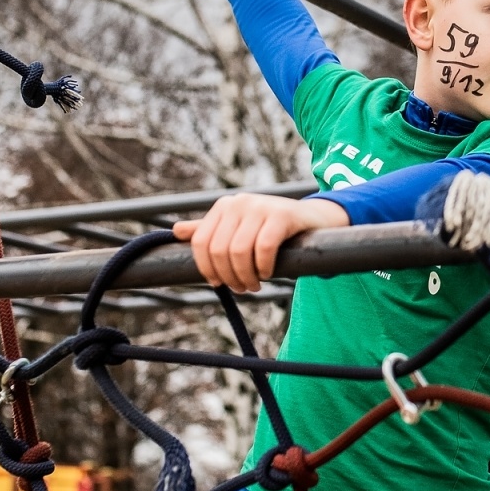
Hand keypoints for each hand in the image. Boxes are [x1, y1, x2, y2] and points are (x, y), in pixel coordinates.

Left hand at [172, 195, 349, 291]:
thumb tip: (176, 231)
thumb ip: (209, 230)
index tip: (219, 283)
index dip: (206, 268)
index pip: (201, 242)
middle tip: (243, 288)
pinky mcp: (282, 215)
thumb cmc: (272, 229)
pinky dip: (263, 267)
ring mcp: (260, 206)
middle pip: (219, 250)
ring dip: (246, 276)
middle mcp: (239, 202)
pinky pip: (263, 248)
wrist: (314, 220)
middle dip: (229, 276)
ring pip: (239, 252)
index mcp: (224, 206)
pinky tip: (268, 273)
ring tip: (255, 284)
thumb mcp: (239, 228)